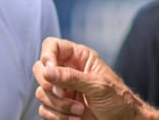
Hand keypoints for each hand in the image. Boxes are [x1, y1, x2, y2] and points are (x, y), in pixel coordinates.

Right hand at [32, 37, 158, 119]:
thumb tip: (47, 71)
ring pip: (42, 92)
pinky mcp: (59, 108)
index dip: (47, 56)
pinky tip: (75, 119)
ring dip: (59, 105)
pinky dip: (57, 117)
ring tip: (79, 111)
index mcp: (79, 58)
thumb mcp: (97, 86)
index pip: (52, 46)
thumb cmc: (118, 100)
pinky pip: (44, 110)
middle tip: (63, 93)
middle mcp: (67, 71)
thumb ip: (72, 77)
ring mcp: (62, 90)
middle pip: (40, 69)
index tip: (50, 70)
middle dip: (51, 85)